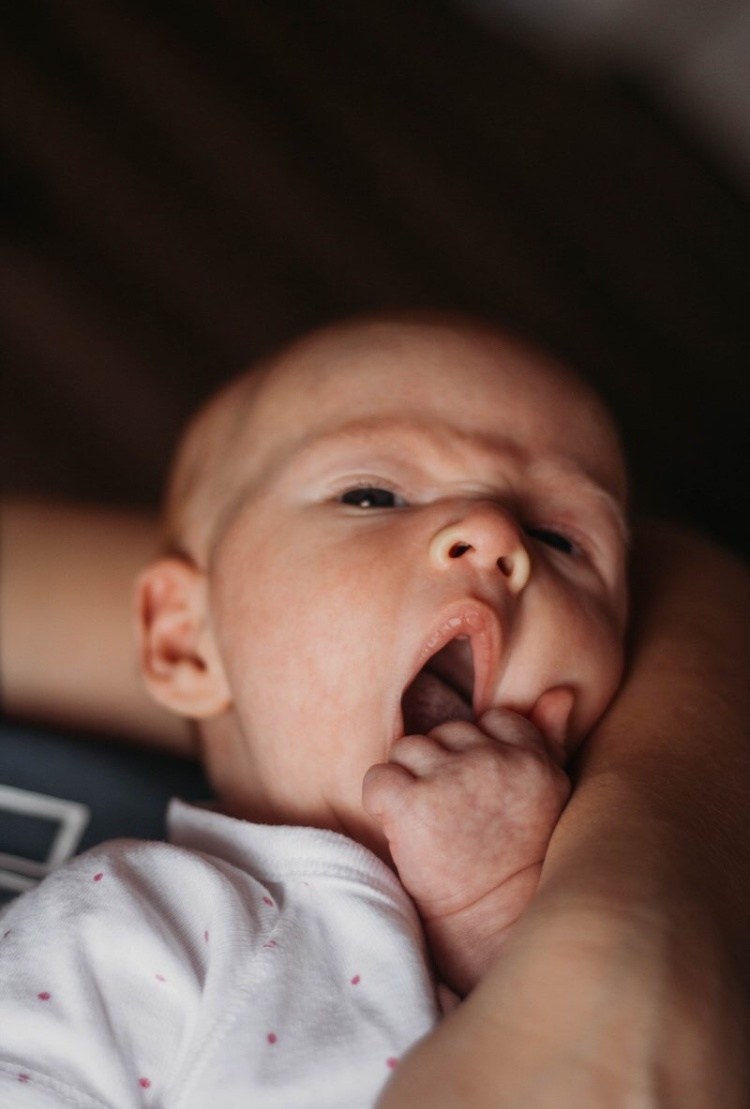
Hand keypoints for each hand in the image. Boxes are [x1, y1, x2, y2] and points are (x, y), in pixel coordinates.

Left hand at [363, 708, 569, 989]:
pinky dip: (379, 802)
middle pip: (443, 733)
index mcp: (530, 757)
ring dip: (408, 782)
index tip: (479, 796)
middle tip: (452, 816)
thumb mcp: (549, 796)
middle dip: (440, 767)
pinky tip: (399, 829)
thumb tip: (560, 693)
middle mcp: (493, 760)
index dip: (476, 755)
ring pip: (407, 750)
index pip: (490, 720)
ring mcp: (451, 779)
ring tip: (427, 824)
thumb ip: (549, 739)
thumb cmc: (519, 863)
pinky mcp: (412, 804)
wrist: (492, 928)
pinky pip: (377, 778)